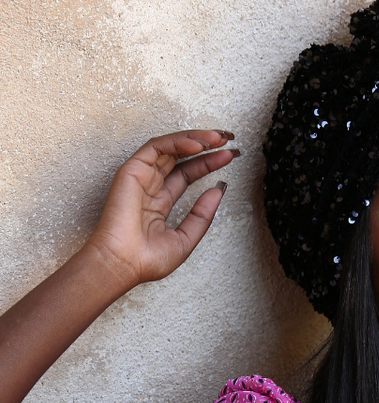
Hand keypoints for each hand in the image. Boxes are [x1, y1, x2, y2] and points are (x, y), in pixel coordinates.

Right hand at [85, 130, 237, 289]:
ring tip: (218, 139)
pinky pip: (157, 147)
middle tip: (228, 140)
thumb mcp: (185, 238)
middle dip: (206, 146)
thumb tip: (218, 189)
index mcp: (160, 203)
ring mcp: (141, 177)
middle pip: (181, 158)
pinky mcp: (133, 170)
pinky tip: (198, 146)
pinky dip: (178, 142)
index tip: (230, 156)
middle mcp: (151, 186)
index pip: (187, 175)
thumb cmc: (147, 260)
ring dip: (195, 139)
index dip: (208, 164)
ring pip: (170, 147)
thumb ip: (202, 215)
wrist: (124, 264)